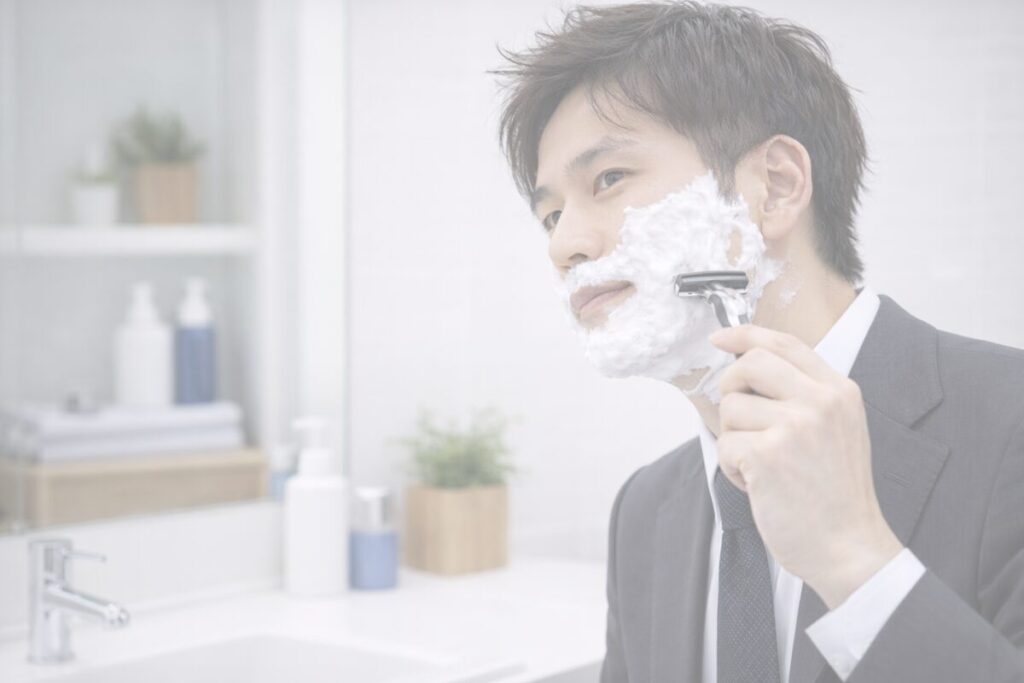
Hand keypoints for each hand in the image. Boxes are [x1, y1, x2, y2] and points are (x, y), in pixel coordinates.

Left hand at [708, 324, 903, 608]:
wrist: (849, 547)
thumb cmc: (835, 494)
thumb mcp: (838, 429)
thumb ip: (803, 395)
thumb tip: (745, 368)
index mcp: (839, 391)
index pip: (784, 343)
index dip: (745, 335)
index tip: (719, 339)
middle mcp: (820, 401)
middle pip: (750, 364)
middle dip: (730, 387)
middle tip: (737, 418)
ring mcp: (795, 426)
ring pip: (731, 408)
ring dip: (734, 439)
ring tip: (760, 466)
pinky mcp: (768, 455)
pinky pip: (725, 444)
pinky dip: (732, 468)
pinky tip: (757, 485)